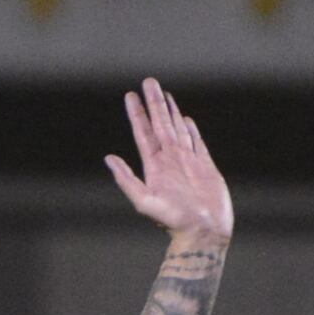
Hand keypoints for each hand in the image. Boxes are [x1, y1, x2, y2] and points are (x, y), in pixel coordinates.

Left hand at [101, 76, 232, 252]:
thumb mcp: (145, 201)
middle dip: (154, 103)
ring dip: (171, 111)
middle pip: (160, 124)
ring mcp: (187, 162)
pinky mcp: (205, 166)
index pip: (144, 133)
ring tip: (165, 93)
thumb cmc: (174, 221)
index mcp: (154, 166)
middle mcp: (169, 160)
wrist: (203, 232)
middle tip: (149, 81)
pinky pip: (197, 143)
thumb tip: (109, 158)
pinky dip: (191, 129)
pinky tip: (184, 119)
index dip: (137, 114)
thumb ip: (127, 180)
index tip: (130, 95)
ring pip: (177, 129)